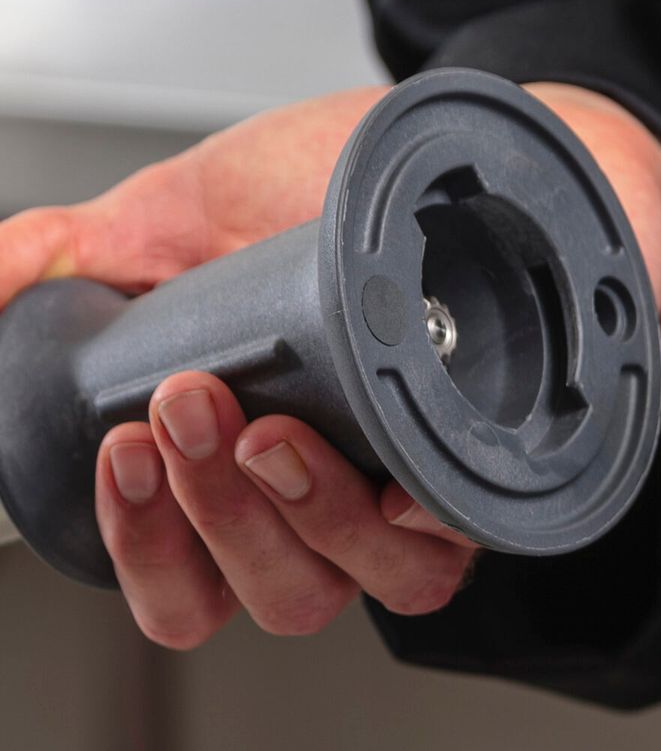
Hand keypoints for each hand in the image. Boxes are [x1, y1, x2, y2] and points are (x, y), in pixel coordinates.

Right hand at [0, 80, 660, 645]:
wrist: (471, 152)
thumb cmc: (335, 196)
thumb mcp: (179, 217)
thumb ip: (67, 260)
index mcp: (255, 482)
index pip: (188, 589)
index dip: (146, 550)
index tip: (123, 451)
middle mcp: (346, 510)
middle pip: (277, 598)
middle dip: (215, 517)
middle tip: (189, 408)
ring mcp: (429, 493)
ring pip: (369, 585)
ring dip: (301, 517)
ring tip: (266, 429)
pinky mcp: (504, 465)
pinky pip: (464, 534)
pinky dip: (414, 510)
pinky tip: (379, 458)